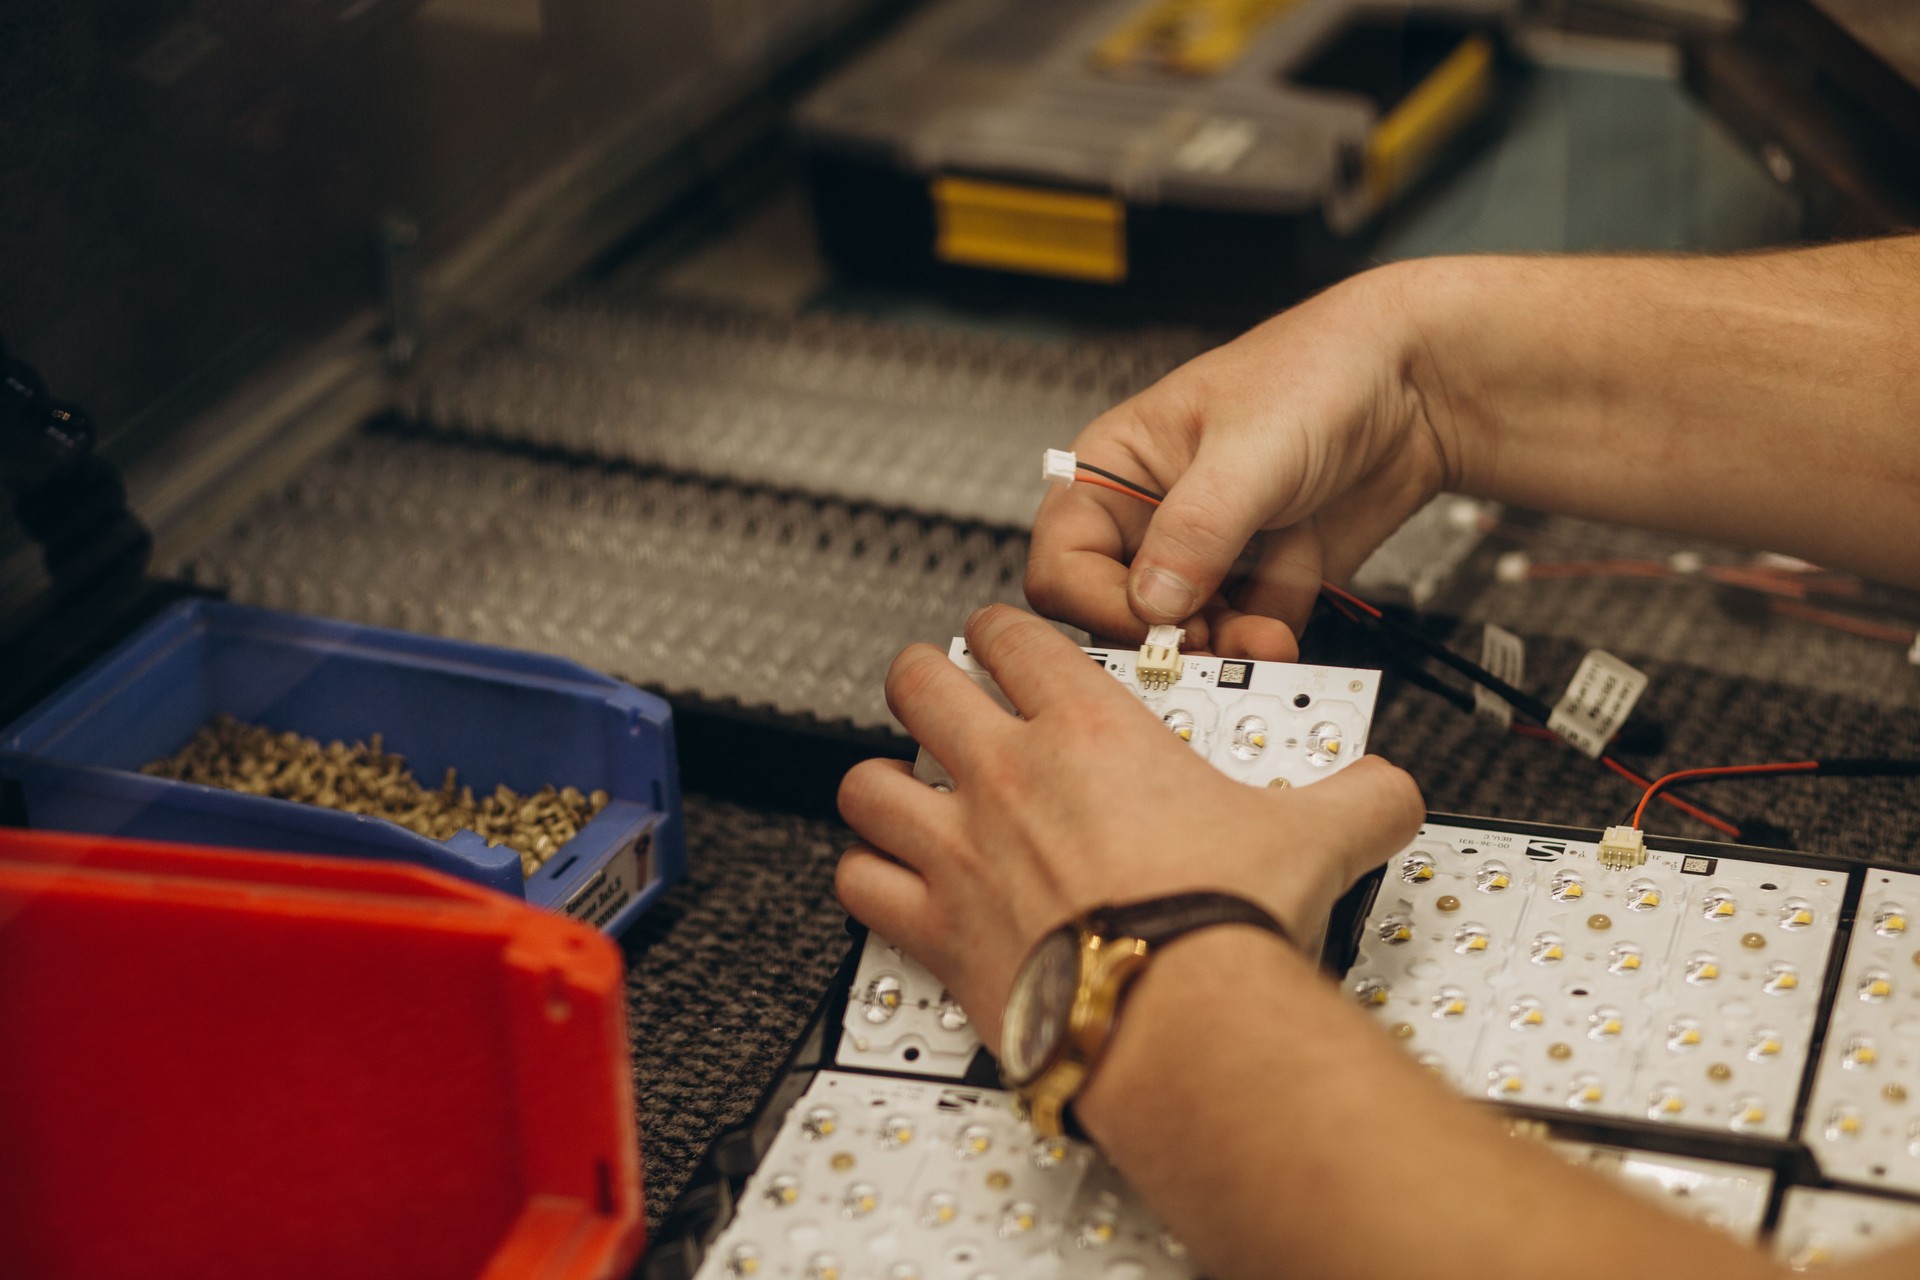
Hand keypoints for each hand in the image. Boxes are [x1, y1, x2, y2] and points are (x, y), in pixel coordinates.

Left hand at [834, 605, 1424, 1053]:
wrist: (1178, 1016)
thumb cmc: (1224, 923)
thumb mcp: (1314, 837)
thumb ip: (1357, 797)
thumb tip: (1392, 790)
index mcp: (1089, 731)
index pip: (1015, 635)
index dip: (1004, 631)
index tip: (1010, 644)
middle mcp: (1008, 775)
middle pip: (917, 682)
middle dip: (923, 680)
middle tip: (940, 694)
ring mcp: (960, 848)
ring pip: (867, 781)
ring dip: (881, 783)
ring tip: (904, 792)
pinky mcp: (934, 926)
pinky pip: (860, 884)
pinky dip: (867, 880)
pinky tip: (890, 884)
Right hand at [1025, 261, 1462, 658]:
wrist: (1418, 387)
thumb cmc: (1319, 373)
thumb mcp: (1249, 449)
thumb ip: (1195, 529)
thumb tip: (1152, 602)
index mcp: (1113, 470)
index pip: (1063, 562)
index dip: (1098, 602)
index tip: (1154, 626)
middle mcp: (1147, 520)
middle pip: (1118, 615)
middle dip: (1169, 639)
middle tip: (1213, 648)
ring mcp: (1204, 557)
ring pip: (1183, 638)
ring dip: (1225, 647)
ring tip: (1266, 634)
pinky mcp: (1255, 584)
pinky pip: (1241, 637)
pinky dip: (1268, 635)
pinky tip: (1294, 599)